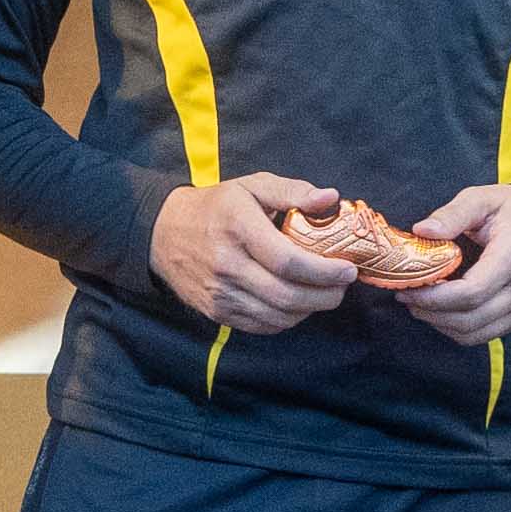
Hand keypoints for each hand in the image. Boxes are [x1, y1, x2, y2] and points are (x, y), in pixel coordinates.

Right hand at [150, 173, 362, 334]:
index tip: (347, 270)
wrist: (162, 234)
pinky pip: (262, 325)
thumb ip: (292, 191)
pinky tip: (296, 303)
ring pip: (277, 316)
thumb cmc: (216, 207)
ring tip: (323, 294)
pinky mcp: (216, 312)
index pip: (288, 261)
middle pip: (286, 295)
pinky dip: (287, 319)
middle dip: (325, 296)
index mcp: (238, 227)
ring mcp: (220, 293)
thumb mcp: (251, 186)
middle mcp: (227, 264)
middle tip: (342, 287)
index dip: (324, 271)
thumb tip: (330, 199)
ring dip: (309, 310)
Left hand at [400, 183, 510, 345]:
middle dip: (431, 313)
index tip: (409, 288)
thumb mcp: (484, 199)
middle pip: (470, 318)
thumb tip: (421, 231)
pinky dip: (457, 329)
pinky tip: (442, 311)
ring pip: (475, 333)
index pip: (471, 291)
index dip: (434, 297)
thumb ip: (453, 214)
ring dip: (440, 325)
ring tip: (419, 306)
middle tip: (406, 297)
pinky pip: (484, 335)